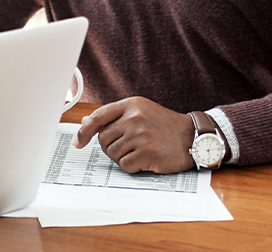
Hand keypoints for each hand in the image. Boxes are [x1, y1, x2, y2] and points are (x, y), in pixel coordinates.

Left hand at [72, 96, 194, 173]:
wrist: (193, 136)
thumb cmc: (165, 125)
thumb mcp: (142, 111)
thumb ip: (116, 116)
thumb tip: (86, 122)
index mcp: (131, 104)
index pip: (98, 117)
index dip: (84, 131)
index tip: (78, 143)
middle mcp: (134, 118)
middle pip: (103, 139)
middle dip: (112, 147)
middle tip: (129, 146)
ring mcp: (141, 135)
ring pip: (113, 153)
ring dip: (123, 157)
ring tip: (139, 151)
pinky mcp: (147, 153)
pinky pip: (125, 165)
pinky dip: (132, 166)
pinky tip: (145, 160)